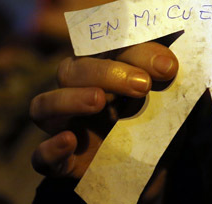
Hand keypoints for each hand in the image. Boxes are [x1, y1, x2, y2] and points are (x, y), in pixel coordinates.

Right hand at [29, 41, 177, 179]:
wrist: (163, 165)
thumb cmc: (162, 119)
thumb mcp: (171, 95)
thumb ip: (166, 75)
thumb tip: (166, 63)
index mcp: (105, 68)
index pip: (105, 46)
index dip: (134, 51)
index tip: (166, 65)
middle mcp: (80, 92)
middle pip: (72, 69)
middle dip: (106, 72)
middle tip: (143, 85)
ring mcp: (68, 127)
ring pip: (43, 106)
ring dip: (69, 99)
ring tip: (99, 101)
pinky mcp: (65, 163)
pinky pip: (40, 157)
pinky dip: (49, 149)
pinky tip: (69, 141)